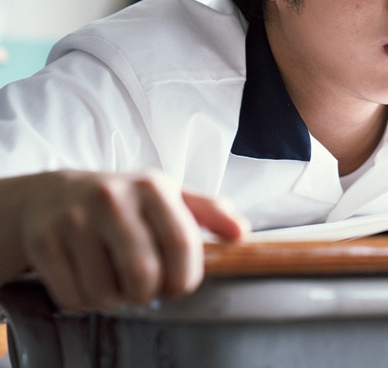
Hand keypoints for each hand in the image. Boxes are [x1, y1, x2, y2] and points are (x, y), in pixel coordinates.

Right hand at [15, 169, 245, 310]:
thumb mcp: (168, 196)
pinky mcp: (44, 241)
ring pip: (106, 292)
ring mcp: (74, 219)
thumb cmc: (123, 201)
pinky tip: (88, 279)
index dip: (186, 276)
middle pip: (143, 273)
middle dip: (150, 294)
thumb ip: (209, 212)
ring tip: (116, 280)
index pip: (181, 242)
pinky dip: (86, 301)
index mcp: (152, 187)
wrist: (52, 195)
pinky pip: (74, 296)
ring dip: (116, 299)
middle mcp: (112, 199)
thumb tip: (242, 233)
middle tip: (147, 289)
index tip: (181, 286)